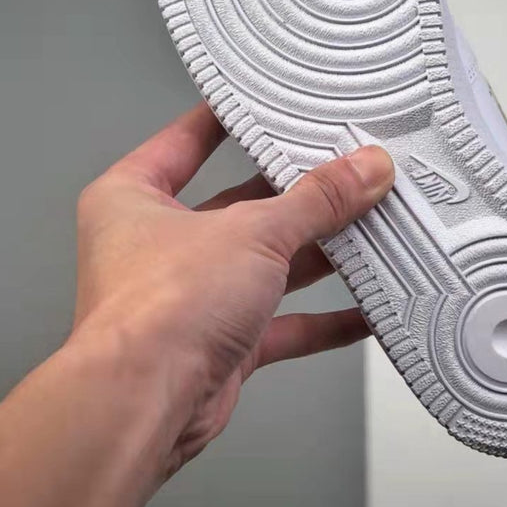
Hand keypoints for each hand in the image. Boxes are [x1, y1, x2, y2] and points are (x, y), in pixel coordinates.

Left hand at [73, 102, 394, 478]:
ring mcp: (190, 297)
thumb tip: (366, 170)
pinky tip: (365, 309)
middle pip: (240, 205)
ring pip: (266, 265)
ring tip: (371, 228)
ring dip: (318, 255)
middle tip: (349, 170)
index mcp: (135, 197)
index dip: (230, 119)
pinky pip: (281, 325)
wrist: (145, 405)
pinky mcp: (220, 344)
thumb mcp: (252, 231)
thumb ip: (316, 201)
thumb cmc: (159, 307)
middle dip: (297, 196)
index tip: (271, 101)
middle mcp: (159, 245)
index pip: (187, 140)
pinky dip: (323, 320)